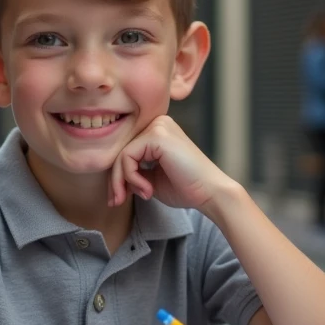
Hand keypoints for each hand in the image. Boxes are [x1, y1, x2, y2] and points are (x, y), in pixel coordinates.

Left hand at [109, 116, 235, 210]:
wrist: (210, 193)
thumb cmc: (186, 188)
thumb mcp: (151, 179)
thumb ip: (133, 172)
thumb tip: (113, 178)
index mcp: (158, 131)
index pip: (126, 150)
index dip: (117, 176)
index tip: (117, 199)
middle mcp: (158, 123)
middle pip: (120, 150)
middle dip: (115, 180)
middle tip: (117, 202)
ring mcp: (158, 126)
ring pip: (121, 154)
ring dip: (123, 181)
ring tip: (142, 195)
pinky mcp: (157, 135)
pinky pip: (127, 156)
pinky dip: (131, 177)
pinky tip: (147, 189)